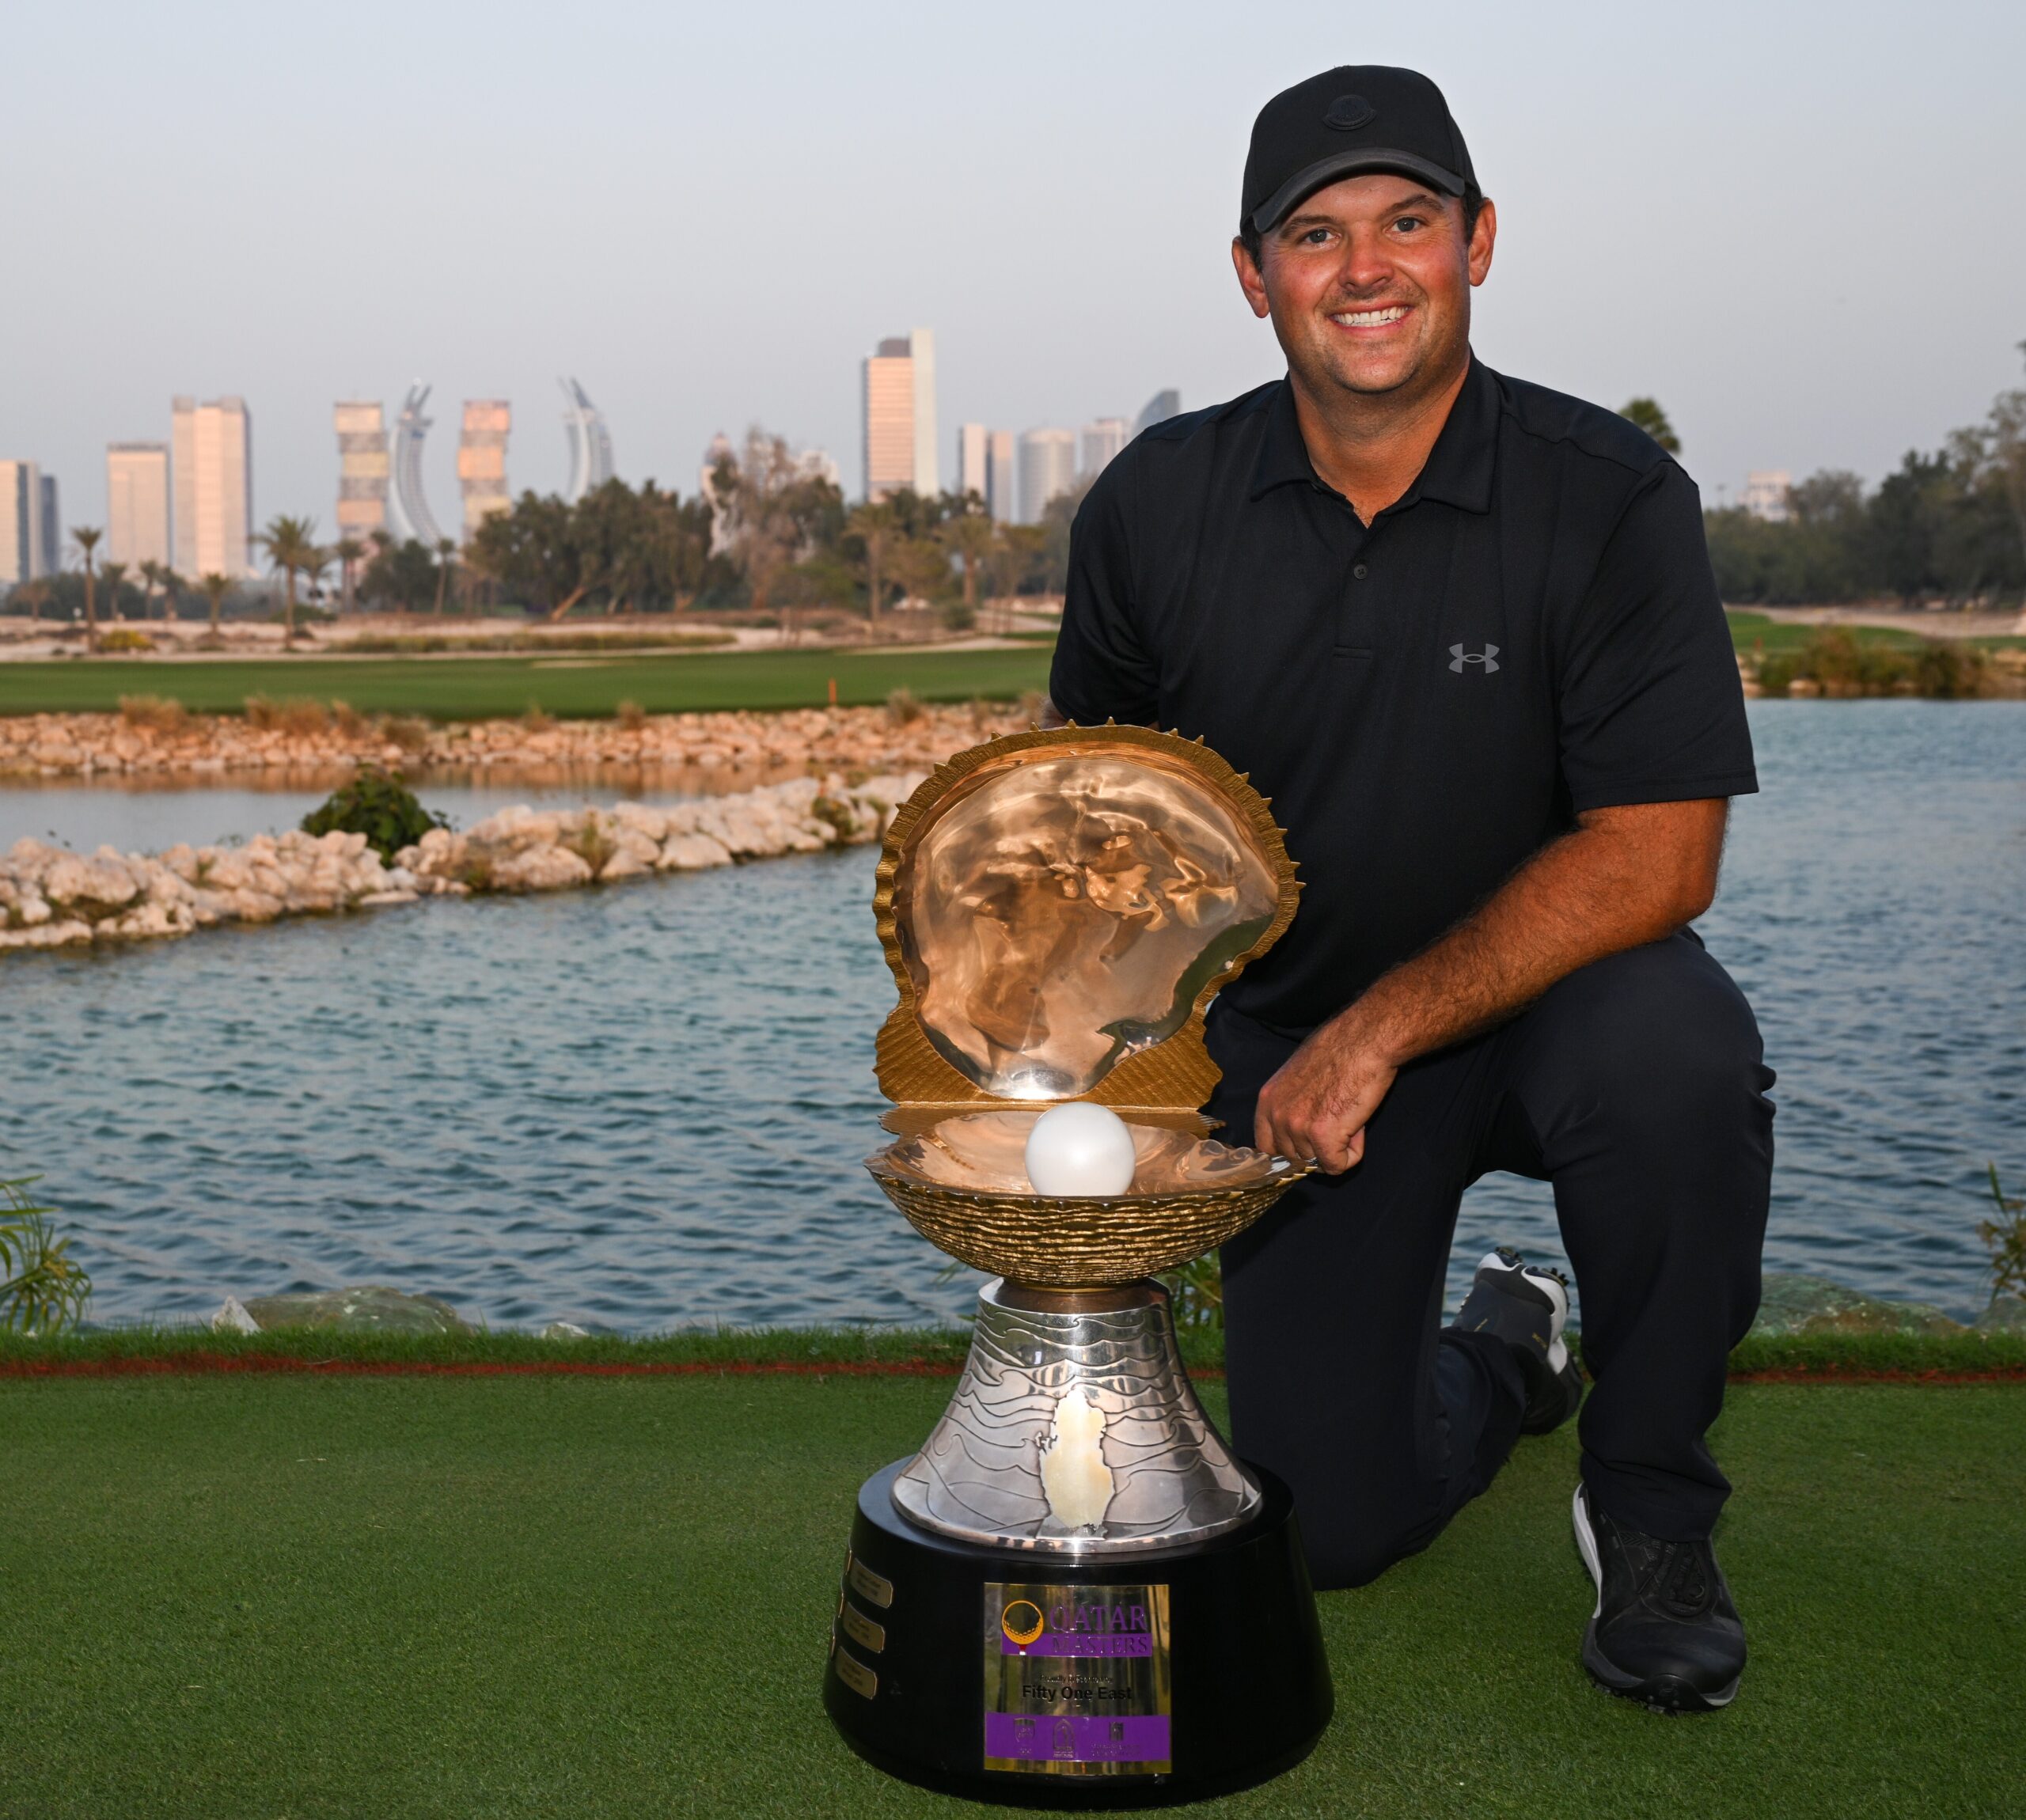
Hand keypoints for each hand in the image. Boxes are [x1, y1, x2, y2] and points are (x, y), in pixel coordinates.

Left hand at [1253, 1013, 1398, 1173]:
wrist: (1364, 1041)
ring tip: (1350, 1116)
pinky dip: (1352, 1154)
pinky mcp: (1322, 1136)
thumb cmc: (1339, 1051)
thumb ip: (1291, 1105)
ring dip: (1338, 1146)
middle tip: (1340, 1119)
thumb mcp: (1298, 1076)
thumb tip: (1298, 1132)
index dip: (1291, 1149)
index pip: (1266, 1147)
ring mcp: (1297, 1127)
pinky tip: (1358, 1128)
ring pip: (1317, 1162)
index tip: (1309, 1145)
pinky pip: (1337, 1166)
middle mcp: (1277, 1115)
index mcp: (1267, 1100)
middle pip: (1295, 1157)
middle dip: (1319, 1146)